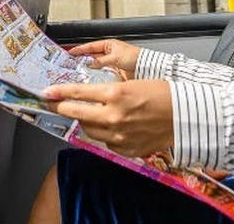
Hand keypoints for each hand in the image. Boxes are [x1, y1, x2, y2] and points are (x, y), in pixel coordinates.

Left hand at [43, 79, 173, 158]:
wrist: (186, 115)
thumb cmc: (163, 94)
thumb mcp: (132, 83)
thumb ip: (108, 92)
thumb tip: (87, 95)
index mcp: (116, 94)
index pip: (77, 93)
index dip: (59, 92)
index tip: (47, 91)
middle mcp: (114, 116)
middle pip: (76, 113)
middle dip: (61, 107)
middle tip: (53, 103)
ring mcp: (119, 136)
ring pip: (88, 130)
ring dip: (82, 120)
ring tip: (81, 113)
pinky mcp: (126, 149)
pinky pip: (105, 142)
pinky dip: (102, 134)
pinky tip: (106, 126)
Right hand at [68, 39, 140, 78]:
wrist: (148, 69)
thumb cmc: (136, 57)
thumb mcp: (115, 57)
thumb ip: (101, 61)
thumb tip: (89, 64)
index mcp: (109, 45)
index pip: (90, 46)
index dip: (79, 49)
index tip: (70, 53)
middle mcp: (109, 55)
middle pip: (91, 58)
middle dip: (82, 62)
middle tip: (71, 67)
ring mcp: (111, 65)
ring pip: (95, 68)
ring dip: (88, 72)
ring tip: (78, 77)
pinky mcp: (114, 75)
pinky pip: (102, 77)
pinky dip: (96, 80)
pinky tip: (91, 84)